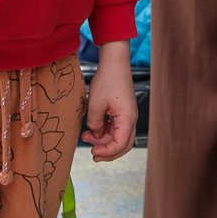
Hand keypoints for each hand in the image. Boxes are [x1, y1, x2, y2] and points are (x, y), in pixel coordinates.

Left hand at [83, 41, 137, 161]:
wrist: (115, 63)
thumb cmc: (107, 80)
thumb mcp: (95, 104)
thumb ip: (94, 124)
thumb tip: (95, 134)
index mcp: (127, 118)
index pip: (121, 144)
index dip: (107, 151)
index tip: (93, 151)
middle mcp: (131, 119)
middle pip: (124, 144)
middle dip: (108, 151)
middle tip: (93, 154)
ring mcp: (128, 115)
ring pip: (119, 137)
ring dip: (104, 140)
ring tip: (86, 136)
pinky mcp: (123, 111)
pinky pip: (116, 128)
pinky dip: (105, 132)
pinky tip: (92, 129)